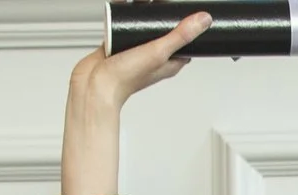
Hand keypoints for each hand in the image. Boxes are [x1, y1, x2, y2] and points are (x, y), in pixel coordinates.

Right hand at [68, 8, 205, 119]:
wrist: (94, 85)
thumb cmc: (125, 78)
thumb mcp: (159, 52)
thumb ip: (180, 36)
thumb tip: (203, 21)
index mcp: (169, 61)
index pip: (185, 40)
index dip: (187, 24)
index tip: (182, 9)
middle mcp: (154, 56)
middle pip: (164, 29)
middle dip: (162, 12)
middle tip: (158, 3)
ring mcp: (135, 49)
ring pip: (143, 25)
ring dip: (142, 10)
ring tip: (140, 1)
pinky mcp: (118, 43)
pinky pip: (123, 24)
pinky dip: (123, 12)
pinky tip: (121, 4)